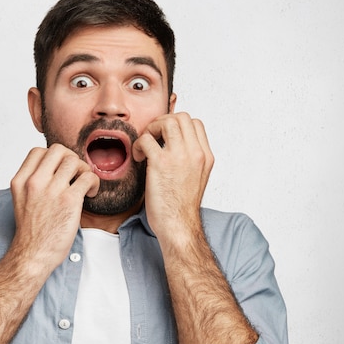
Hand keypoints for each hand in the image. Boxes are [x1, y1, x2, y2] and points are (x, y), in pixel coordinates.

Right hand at [10, 144, 99, 269]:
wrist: (33, 255)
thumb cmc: (31, 231)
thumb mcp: (22, 200)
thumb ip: (33, 182)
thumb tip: (53, 168)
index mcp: (21, 181)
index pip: (38, 151)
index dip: (53, 157)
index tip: (60, 169)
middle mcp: (34, 182)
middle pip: (58, 150)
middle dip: (70, 159)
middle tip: (75, 174)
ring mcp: (52, 190)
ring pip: (74, 161)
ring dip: (84, 170)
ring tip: (84, 184)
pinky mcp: (69, 200)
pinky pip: (88, 177)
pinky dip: (94, 182)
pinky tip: (91, 193)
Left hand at [132, 113, 213, 247]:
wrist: (178, 226)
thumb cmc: (181, 207)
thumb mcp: (195, 178)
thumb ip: (189, 159)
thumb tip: (172, 145)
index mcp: (206, 156)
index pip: (195, 123)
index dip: (177, 125)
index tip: (165, 138)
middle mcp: (195, 153)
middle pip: (181, 117)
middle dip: (163, 122)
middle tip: (153, 138)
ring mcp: (179, 157)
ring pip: (167, 121)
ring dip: (151, 129)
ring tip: (146, 146)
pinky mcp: (161, 164)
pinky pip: (146, 139)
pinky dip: (138, 144)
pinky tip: (139, 157)